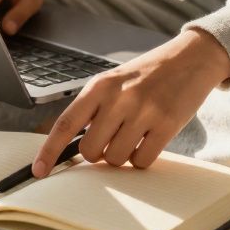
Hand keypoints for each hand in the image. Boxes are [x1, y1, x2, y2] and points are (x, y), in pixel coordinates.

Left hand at [33, 29, 229, 175]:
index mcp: (99, 86)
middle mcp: (119, 98)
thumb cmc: (146, 75)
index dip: (49, 150)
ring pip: (116, 159)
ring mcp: (144, 111)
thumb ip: (92, 109)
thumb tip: (68, 145)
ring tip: (134, 134)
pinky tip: (149, 139)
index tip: (38, 171)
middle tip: (111, 139)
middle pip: (90, 150)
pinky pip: (142, 161)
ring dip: (122, 156)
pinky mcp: (167, 124)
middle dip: (98, 153)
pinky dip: (142, 158)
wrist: (190, 58)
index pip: (66, 124)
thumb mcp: (113, 82)